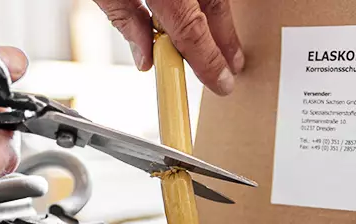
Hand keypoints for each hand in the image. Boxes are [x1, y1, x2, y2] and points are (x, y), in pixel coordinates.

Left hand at [93, 0, 243, 95]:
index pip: (191, 31)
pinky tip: (204, 13)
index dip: (209, 61)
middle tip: (231, 67)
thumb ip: (124, 17)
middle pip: (213, 8)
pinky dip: (205, 2)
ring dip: (218, 20)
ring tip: (222, 43)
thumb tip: (144, 57)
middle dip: (224, 41)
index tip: (222, 83)